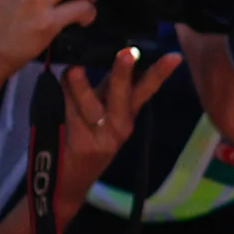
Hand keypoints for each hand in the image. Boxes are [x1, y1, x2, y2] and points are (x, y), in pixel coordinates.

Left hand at [49, 46, 181, 220]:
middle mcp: (121, 125)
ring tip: (74, 70)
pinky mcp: (84, 146)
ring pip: (92, 104)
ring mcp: (103, 138)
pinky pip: (71, 114)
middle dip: (124, 73)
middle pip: (124, 95)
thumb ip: (108, 88)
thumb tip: (107, 51)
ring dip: (81, 86)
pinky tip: (60, 84)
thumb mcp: (103, 114)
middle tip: (127, 53)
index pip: (147, 88)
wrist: (69, 182)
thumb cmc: (86, 139)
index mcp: (128, 113)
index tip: (174, 57)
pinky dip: (64, 97)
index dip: (160, 72)